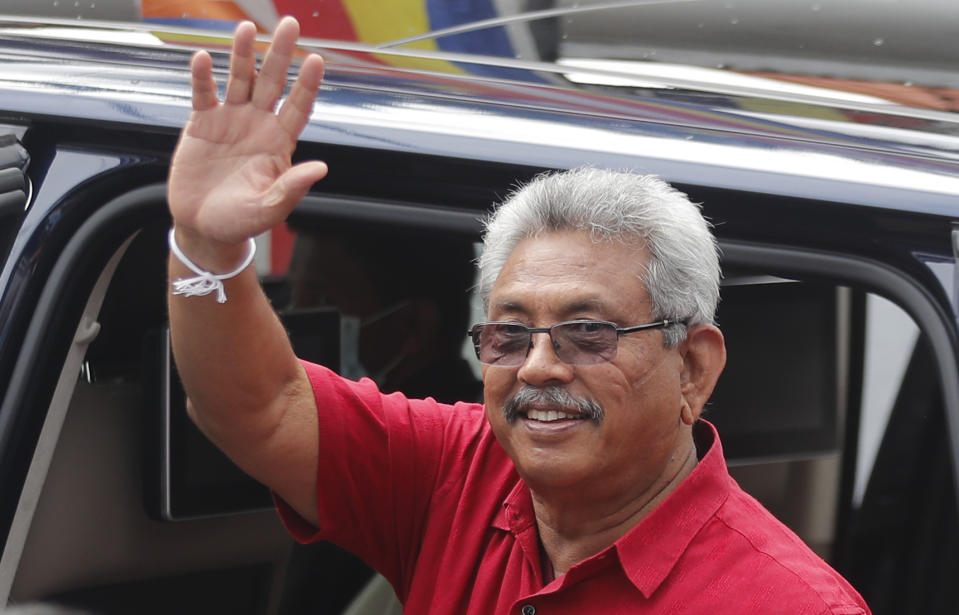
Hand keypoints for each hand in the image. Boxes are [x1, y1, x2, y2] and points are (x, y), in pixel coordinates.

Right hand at [168, 17, 327, 257]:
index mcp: (279, 143)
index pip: (298, 107)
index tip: (317, 60)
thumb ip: (292, 187)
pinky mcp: (201, 124)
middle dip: (280, 54)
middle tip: (289, 24)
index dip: (307, 85)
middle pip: (272, 82)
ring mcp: (230, 120)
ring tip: (246, 29)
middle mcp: (258, 125)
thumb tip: (321, 168)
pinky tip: (203, 59)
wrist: (204, 227)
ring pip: (239, 80)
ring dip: (242, 55)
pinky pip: (203, 94)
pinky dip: (202, 77)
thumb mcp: (269, 209)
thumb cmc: (241, 221)